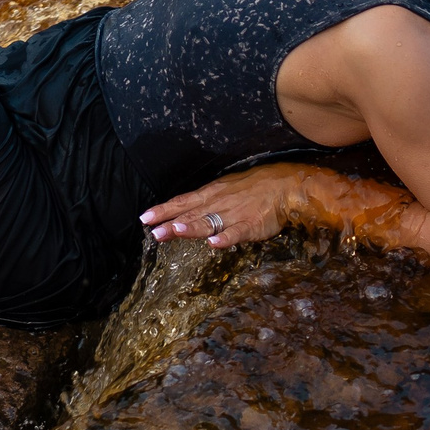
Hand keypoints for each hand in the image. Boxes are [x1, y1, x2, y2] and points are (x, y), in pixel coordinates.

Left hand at [139, 165, 304, 249]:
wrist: (284, 185)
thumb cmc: (254, 187)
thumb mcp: (225, 189)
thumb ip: (206, 202)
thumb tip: (185, 211)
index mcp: (211, 194)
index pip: (182, 202)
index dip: (164, 210)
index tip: (145, 218)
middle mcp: (218, 203)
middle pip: (191, 214)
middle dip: (170, 223)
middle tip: (152, 231)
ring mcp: (234, 215)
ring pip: (209, 222)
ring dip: (192, 227)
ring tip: (176, 231)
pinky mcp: (250, 226)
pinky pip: (236, 232)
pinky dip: (225, 238)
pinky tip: (214, 244)